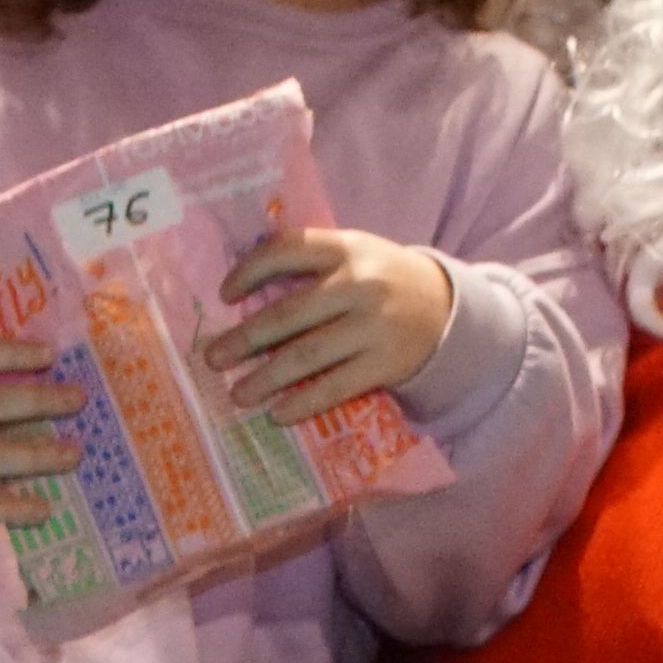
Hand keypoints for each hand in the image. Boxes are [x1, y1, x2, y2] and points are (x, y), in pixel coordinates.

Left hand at [207, 227, 455, 425]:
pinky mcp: (385, 363)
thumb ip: (313, 265)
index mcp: (346, 248)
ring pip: (306, 356)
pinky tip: (277, 414)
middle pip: (288, 314)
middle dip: (244, 339)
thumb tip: (246, 297)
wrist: (450, 310)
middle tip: (213, 358)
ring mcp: (373, 326)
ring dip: (265, 378)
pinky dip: (302, 402)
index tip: (224, 295)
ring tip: (237, 394)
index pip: (286, 250)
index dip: (250, 271)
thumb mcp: (357, 254)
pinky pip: (334, 387)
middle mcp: (359, 283)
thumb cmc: (386, 281)